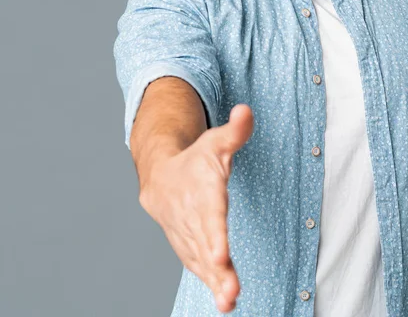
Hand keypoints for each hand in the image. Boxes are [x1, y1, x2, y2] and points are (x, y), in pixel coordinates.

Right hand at [138, 104, 253, 313]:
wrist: (161, 178)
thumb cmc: (195, 159)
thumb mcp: (215, 141)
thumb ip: (235, 131)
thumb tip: (246, 110)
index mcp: (201, 189)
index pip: (210, 213)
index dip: (215, 234)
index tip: (222, 254)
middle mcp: (192, 215)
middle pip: (206, 244)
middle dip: (218, 269)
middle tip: (232, 293)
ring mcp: (188, 234)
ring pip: (201, 260)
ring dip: (215, 282)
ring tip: (229, 302)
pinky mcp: (189, 246)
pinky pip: (198, 265)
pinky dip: (209, 283)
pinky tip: (225, 301)